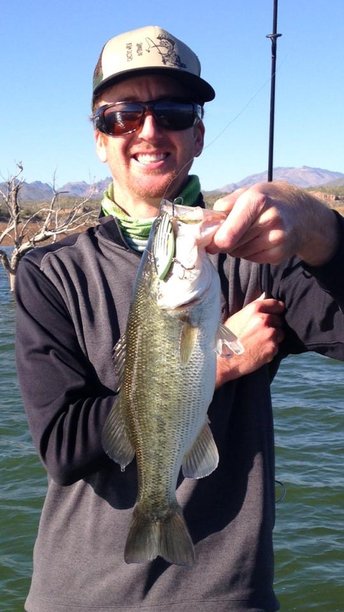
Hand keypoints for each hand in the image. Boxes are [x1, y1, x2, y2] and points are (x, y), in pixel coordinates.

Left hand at [208, 182, 338, 265]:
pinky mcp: (279, 254)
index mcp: (257, 201)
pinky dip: (249, 252)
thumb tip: (209, 223)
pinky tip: (258, 240)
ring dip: (237, 247)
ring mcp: (277, 239)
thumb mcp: (248, 192)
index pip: (229, 234)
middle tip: (230, 232)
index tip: (211, 242)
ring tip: (249, 233)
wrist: (302, 213)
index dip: (215, 241)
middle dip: (225, 242)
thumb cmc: (268, 200)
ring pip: (239, 253)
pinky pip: (251, 259)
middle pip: (231, 245)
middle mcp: (270, 220)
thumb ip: (226, 204)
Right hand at [216, 295, 284, 386]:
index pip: (276, 304)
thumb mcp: (236, 318)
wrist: (225, 360)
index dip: (277, 310)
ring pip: (280, 333)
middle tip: (260, 334)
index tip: (276, 314)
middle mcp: (264, 319)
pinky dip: (271, 349)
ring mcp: (270, 333)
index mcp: (255, 309)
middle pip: (279, 320)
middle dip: (273, 326)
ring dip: (273, 338)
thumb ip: (252, 309)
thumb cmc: (227, 339)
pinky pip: (277, 346)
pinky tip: (259, 352)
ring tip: (258, 344)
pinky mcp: (273, 347)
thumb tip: (263, 297)